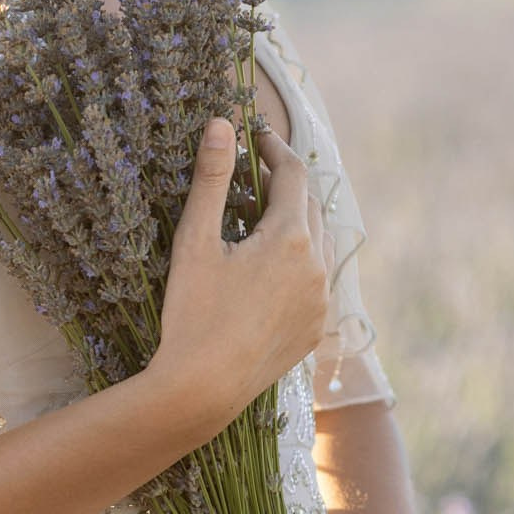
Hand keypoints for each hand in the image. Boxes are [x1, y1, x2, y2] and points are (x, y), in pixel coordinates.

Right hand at [145, 118, 328, 438]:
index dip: (273, 149)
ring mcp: (321, 301)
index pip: (293, 174)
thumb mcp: (195, 241)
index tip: (254, 136)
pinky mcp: (315, 328)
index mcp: (292, 238)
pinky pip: (314, 280)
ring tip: (252, 224)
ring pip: (316, 244)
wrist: (203, 389)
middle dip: (281, 187)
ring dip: (292, 225)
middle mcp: (318, 267)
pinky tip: (263, 270)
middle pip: (309, 207)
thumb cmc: (193, 313)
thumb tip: (222, 124)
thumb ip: (212, 179)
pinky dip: (296, 262)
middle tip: (246, 181)